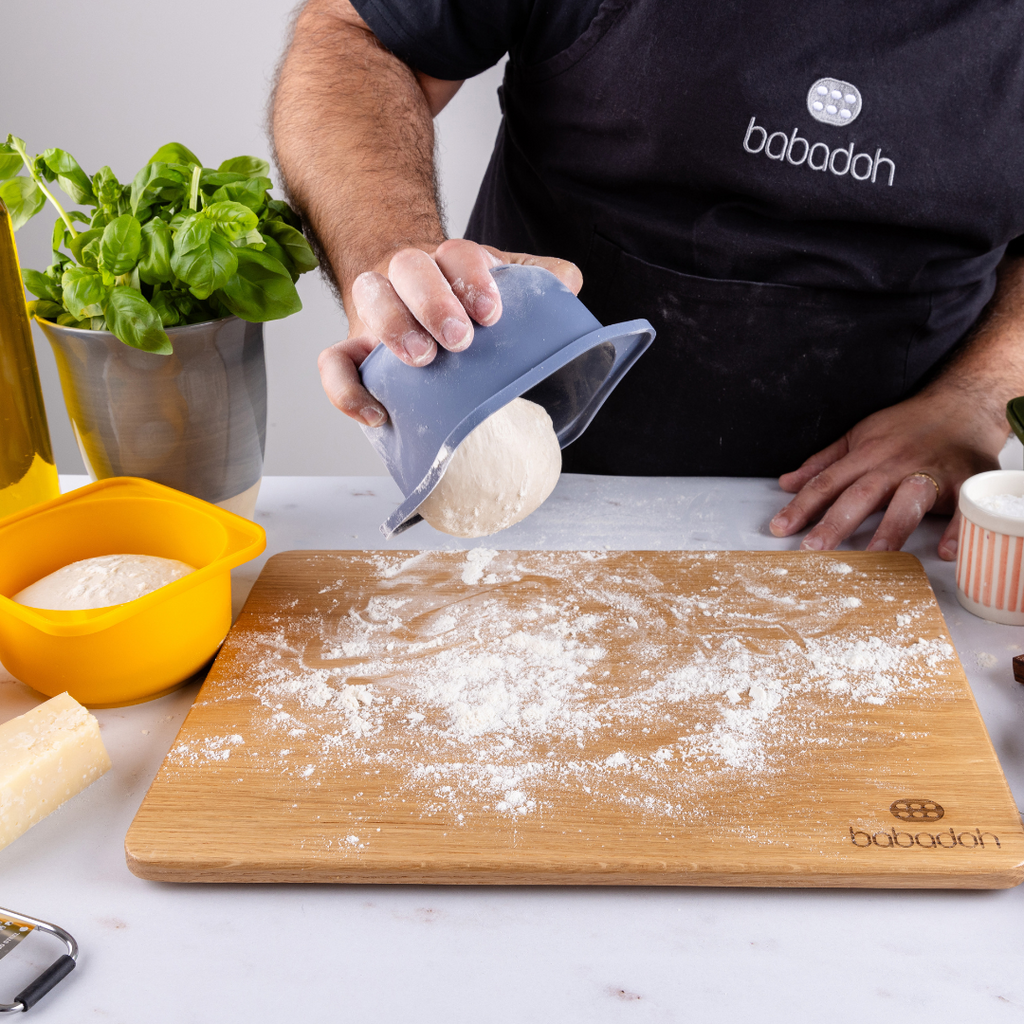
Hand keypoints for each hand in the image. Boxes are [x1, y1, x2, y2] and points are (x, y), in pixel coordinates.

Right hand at [317, 239, 582, 425]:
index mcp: (450, 261)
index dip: (472, 278)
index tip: (491, 314)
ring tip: (421, 361)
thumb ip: (538, 282)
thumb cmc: (467, 306)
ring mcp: (376, 310)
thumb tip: (567, 286)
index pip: (457, 254)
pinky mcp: (354, 349)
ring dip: (393, 326)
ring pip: (369, 297)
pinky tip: (376, 415)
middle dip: (434, 301)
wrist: (420, 310)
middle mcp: (409, 276)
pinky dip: (345, 388)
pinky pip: (334, 361)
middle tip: (459, 340)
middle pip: (409, 267)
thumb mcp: (506, 287)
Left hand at [768, 387, 1007, 559]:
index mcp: (867, 454)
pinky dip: (956, 529)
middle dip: (835, 521)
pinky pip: (962, 508)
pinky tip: (946, 551)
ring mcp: (931, 472)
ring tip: (876, 553)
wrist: (962, 404)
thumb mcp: (859, 436)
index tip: (780, 528)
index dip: (801, 506)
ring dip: (892, 527)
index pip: (827, 483)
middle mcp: (895, 464)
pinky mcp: (964, 481)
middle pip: (861, 494)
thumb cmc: (907, 426)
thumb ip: (823, 463)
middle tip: (813, 548)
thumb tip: (786, 482)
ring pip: (909, 499)